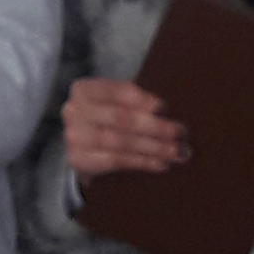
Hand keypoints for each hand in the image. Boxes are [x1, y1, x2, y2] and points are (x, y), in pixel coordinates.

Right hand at [59, 78, 188, 179]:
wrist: (88, 148)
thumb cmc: (111, 120)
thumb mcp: (121, 104)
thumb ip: (138, 104)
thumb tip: (163, 112)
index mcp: (84, 89)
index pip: (116, 91)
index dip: (140, 99)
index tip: (163, 107)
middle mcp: (73, 111)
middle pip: (119, 118)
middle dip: (153, 126)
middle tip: (180, 133)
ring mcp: (73, 137)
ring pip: (119, 141)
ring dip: (153, 147)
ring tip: (177, 152)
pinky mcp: (78, 160)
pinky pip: (115, 160)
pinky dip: (141, 162)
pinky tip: (161, 163)